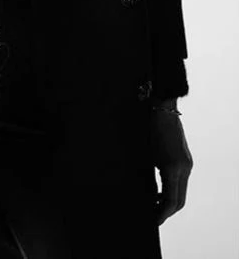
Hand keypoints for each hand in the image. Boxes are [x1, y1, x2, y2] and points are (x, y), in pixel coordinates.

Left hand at [150, 109, 193, 224]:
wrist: (162, 109)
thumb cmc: (147, 128)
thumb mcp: (144, 153)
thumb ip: (146, 173)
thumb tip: (144, 191)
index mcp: (172, 168)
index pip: (171, 202)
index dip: (162, 214)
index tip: (153, 220)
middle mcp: (183, 168)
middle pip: (179, 201)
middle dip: (166, 211)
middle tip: (153, 216)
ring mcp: (186, 164)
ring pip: (181, 192)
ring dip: (169, 201)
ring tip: (154, 204)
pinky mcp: (185, 159)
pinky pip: (181, 182)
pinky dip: (172, 190)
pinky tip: (159, 190)